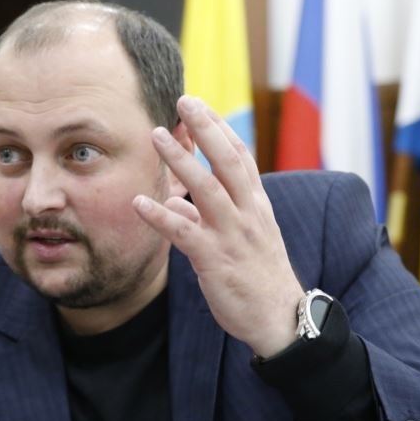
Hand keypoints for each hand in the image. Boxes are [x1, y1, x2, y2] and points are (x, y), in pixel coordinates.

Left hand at [134, 96, 303, 356]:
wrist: (280, 320)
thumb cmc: (259, 279)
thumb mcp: (242, 241)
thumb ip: (208, 217)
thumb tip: (173, 201)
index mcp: (256, 206)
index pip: (240, 158)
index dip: (220, 129)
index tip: (199, 105)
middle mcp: (248, 214)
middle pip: (226, 162)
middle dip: (206, 129)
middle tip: (184, 100)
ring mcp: (232, 236)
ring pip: (206, 190)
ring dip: (181, 161)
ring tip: (156, 136)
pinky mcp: (215, 260)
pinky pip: (184, 233)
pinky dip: (161, 216)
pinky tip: (139, 202)